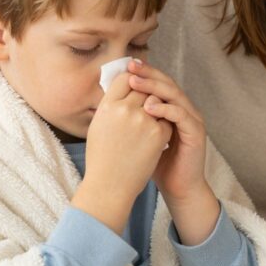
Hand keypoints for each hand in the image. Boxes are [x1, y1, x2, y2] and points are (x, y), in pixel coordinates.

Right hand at [77, 72, 171, 232]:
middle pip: (143, 87)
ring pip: (158, 101)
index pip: (124, 78)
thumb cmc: (101, 159)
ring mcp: (142, 120)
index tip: (137, 82)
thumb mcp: (98, 126)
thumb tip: (123, 85)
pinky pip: (167, 119)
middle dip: (147, 93)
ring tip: (151, 120)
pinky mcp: (157, 133)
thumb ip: (111, 105)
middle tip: (149, 101)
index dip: (133, 79)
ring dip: (157, 107)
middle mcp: (124, 109)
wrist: (109, 187)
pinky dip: (164, 126)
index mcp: (107, 106)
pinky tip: (156, 137)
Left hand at [126, 60, 208, 204]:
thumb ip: (132, 118)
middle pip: (167, 83)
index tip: (124, 66)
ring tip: (136, 83)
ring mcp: (192, 119)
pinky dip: (166, 109)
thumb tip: (108, 100)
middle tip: (131, 66)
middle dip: (148, 74)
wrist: (177, 187)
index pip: (158, 83)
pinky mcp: (196, 132)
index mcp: (171, 108)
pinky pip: (181, 115)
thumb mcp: (140, 136)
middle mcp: (184, 109)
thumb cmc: (156, 164)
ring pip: (175, 95)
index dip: (143, 73)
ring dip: (155, 87)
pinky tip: (149, 107)